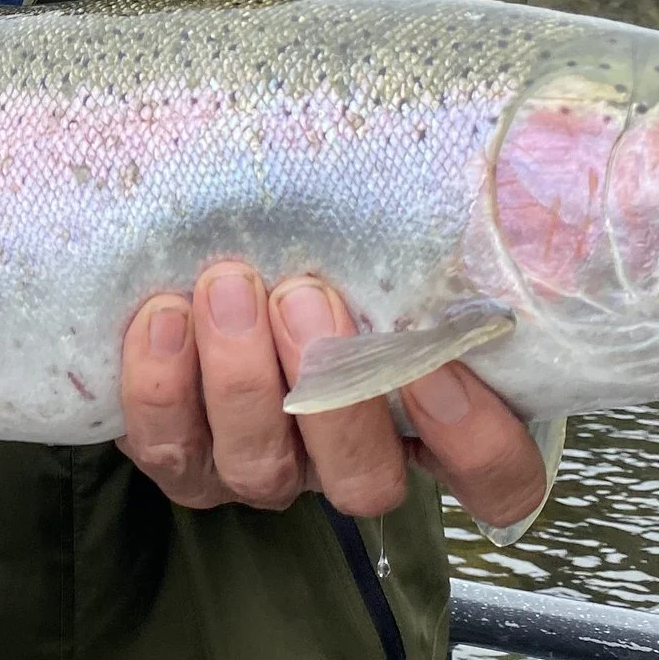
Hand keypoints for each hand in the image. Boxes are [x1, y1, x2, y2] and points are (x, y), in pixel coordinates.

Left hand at [118, 264, 547, 529]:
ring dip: (243, 378)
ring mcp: (263, 467)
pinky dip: (162, 386)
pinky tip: (164, 314)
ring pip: (262, 467)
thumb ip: (427, 226)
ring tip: (228, 286)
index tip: (438, 367)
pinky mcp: (182, 457)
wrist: (197, 243)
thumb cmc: (315, 233)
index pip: (496, 478)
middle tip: (306, 298)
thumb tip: (470, 178)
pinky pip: (170, 447)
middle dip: (336, 396)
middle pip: (366, 481)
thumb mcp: (381, 228)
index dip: (475, 443)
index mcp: (426, 418)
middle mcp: (347, 457)